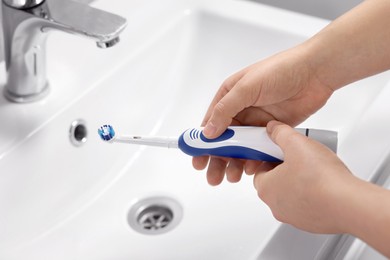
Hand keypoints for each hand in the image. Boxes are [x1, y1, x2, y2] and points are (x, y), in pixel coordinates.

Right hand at [193, 47, 333, 184]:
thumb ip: (226, 109)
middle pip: (223, 140)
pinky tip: (250, 169)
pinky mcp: (272, 131)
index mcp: (230, 96)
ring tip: (231, 177)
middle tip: (212, 175)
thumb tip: (209, 131)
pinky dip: (253, 160)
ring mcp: (256, 121)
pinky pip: (258, 149)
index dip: (202, 142)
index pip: (211, 122)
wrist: (315, 73)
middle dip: (216, 159)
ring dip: (233, 163)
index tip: (197, 158)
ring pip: (240, 148)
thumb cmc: (281, 70)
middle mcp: (241, 110)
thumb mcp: (247, 87)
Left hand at [254, 121, 353, 232]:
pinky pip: (307, 206)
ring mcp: (293, 217)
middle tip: (301, 159)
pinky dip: (313, 196)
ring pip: (291, 195)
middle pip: (275, 182)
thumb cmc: (321, 178)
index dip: (272, 157)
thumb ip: (281, 133)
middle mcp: (276, 206)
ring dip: (300, 183)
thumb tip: (273, 129)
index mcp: (266, 188)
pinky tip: (325, 185)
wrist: (348, 204)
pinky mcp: (311, 224)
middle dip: (286, 169)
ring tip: (315, 170)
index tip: (282, 151)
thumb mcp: (296, 143)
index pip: (261, 169)